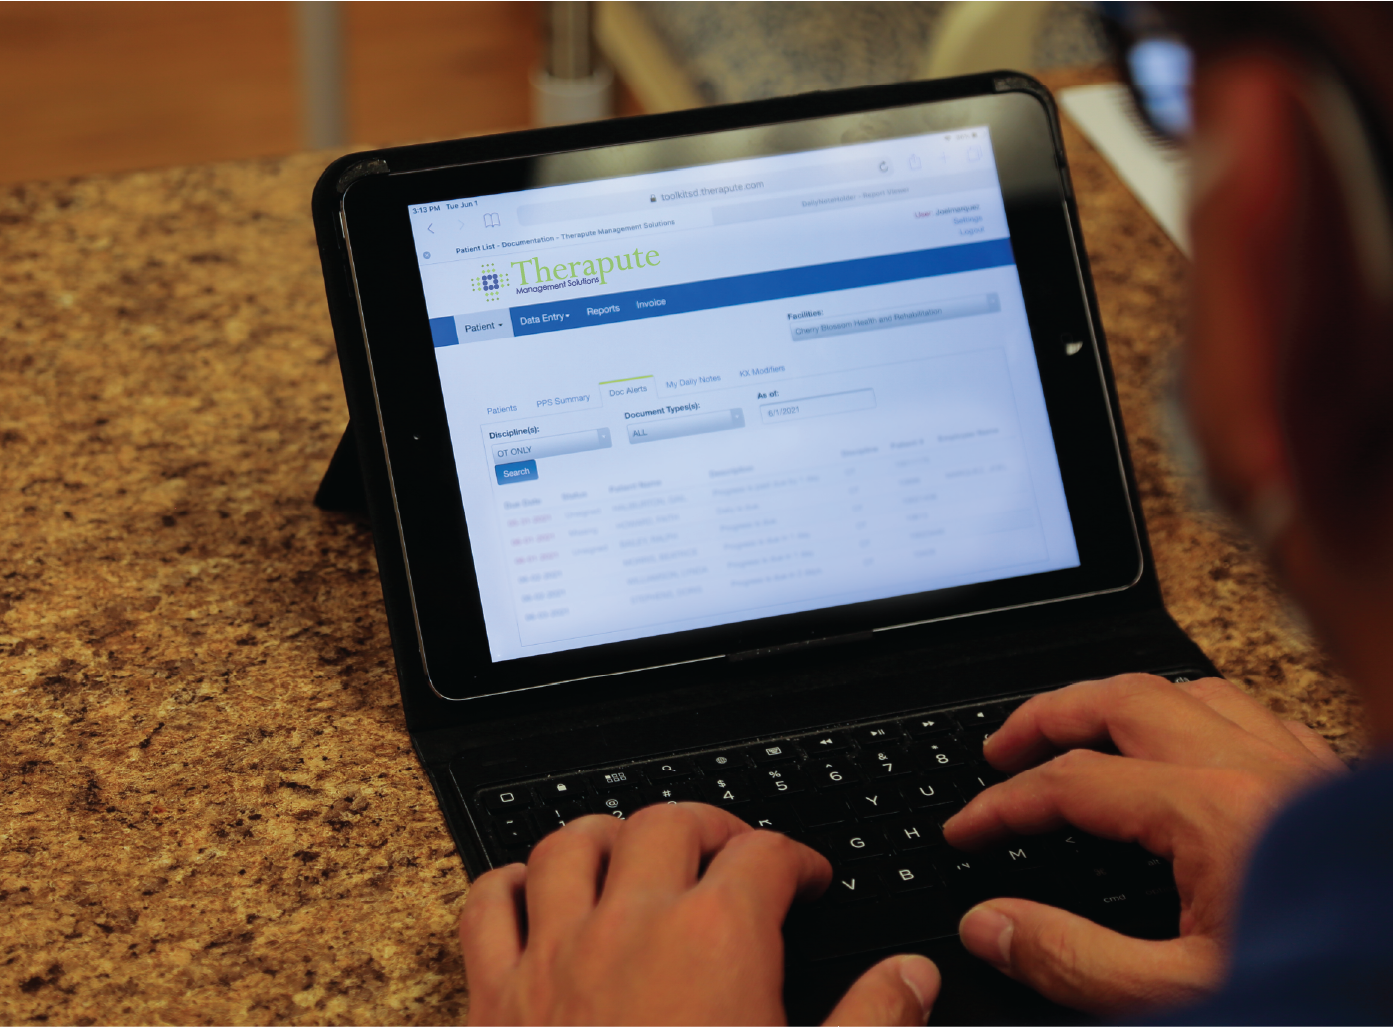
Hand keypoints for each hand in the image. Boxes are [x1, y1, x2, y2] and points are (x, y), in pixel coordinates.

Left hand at [461, 802, 940, 1026]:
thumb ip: (872, 1023)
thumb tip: (910, 976)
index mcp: (716, 943)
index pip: (765, 855)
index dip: (799, 858)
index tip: (809, 878)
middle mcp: (631, 930)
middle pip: (667, 823)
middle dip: (710, 826)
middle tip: (734, 852)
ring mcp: (554, 958)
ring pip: (571, 844)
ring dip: (609, 833)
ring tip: (637, 849)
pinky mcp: (495, 1001)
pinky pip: (487, 906)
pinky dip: (510, 883)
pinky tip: (535, 892)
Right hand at [942, 673, 1343, 1015]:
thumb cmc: (1333, 992)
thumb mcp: (1183, 996)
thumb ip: (1072, 960)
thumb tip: (991, 924)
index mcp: (1212, 813)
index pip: (1073, 783)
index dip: (1004, 804)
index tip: (966, 829)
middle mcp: (1254, 766)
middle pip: (1121, 699)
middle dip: (1048, 714)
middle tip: (1000, 746)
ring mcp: (1296, 761)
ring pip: (1184, 687)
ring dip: (1115, 699)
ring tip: (1075, 728)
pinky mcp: (1324, 775)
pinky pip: (1242, 706)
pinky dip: (1185, 708)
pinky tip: (1176, 739)